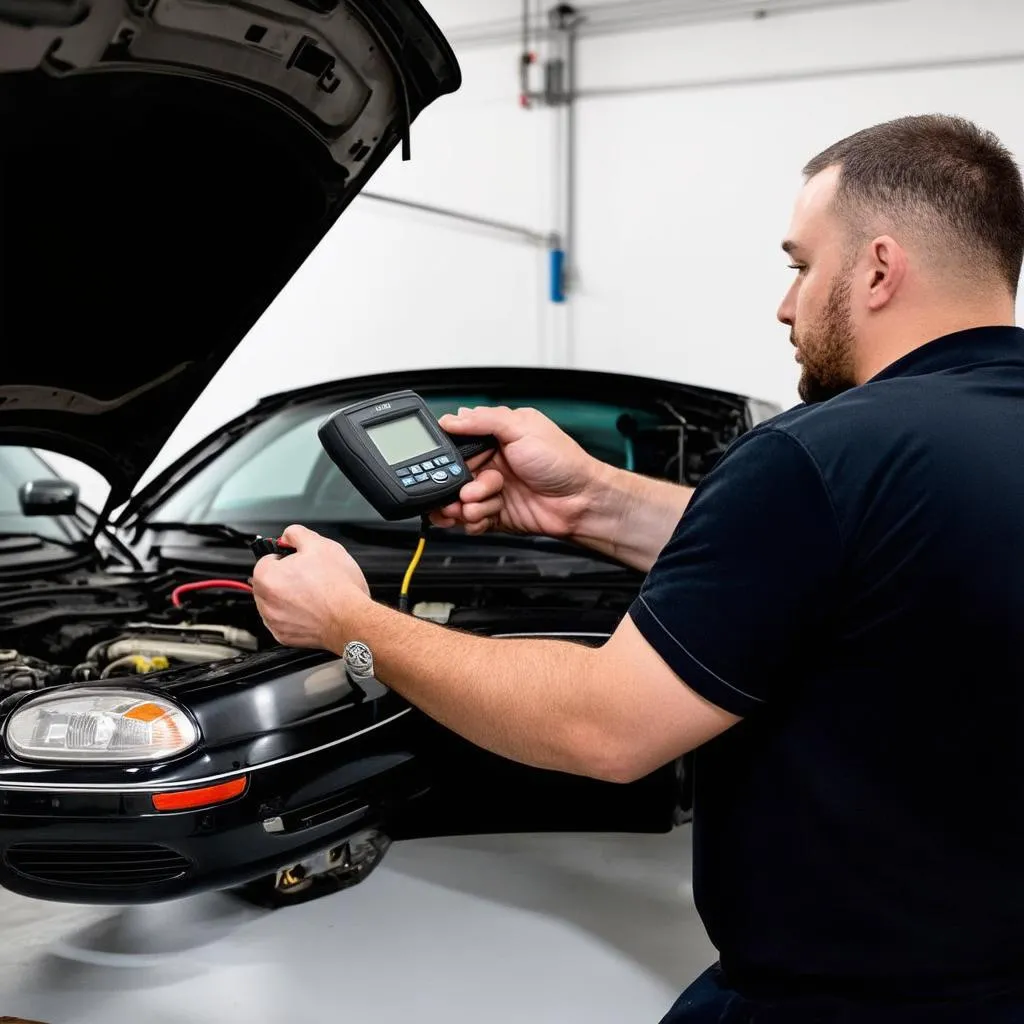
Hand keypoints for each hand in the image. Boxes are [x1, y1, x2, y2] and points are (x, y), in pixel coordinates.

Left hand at [251, 523, 368, 650]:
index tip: (299, 561)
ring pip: (275, 603)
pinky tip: (311, 610)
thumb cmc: (338, 586)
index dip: (286, 557)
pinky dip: (294, 616)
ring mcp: (274, 621)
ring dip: (288, 597)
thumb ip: (296, 533)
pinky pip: (283, 621)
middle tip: (309, 577)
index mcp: (268, 576)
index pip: (266, 559)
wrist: (352, 619)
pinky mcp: (284, 636)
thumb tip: (288, 536)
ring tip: (313, 594)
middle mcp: (265, 601)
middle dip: (285, 578)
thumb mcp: (320, 544)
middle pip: (269, 582)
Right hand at [431, 405, 604, 537]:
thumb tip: (453, 417)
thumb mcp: (523, 427)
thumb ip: (484, 420)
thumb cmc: (562, 462)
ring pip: (460, 500)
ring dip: (466, 504)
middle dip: (453, 485)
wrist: (581, 501)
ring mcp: (494, 491)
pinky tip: (485, 515)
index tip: (443, 464)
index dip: (448, 456)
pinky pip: (472, 519)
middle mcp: (492, 464)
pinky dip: (474, 520)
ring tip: (478, 503)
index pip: (458, 445)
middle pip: (454, 475)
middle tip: (464, 489)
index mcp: (496, 439)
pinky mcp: (496, 514)